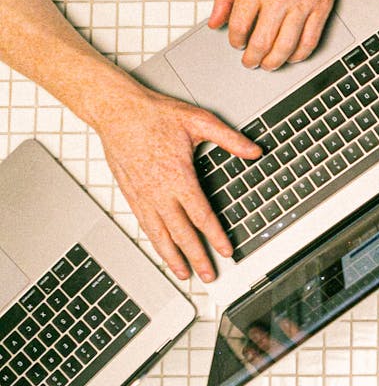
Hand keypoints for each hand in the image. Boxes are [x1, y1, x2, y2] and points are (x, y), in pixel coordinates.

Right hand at [91, 85, 261, 281]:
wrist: (117, 111)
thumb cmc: (155, 115)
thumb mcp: (199, 121)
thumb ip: (229, 139)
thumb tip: (254, 151)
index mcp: (178, 177)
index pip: (201, 216)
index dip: (215, 237)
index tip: (226, 252)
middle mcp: (159, 191)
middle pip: (181, 233)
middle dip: (197, 257)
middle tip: (209, 275)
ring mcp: (142, 195)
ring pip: (159, 234)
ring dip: (172, 256)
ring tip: (183, 273)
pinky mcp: (130, 193)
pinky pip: (144, 224)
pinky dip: (155, 241)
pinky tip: (161, 249)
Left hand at [209, 0, 345, 70]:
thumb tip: (215, 22)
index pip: (239, 26)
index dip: (235, 41)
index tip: (237, 44)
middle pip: (262, 42)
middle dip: (253, 59)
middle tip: (250, 62)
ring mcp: (302, 3)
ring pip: (286, 47)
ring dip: (275, 62)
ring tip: (269, 64)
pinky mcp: (322, 7)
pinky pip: (310, 40)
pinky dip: (300, 54)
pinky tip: (293, 56)